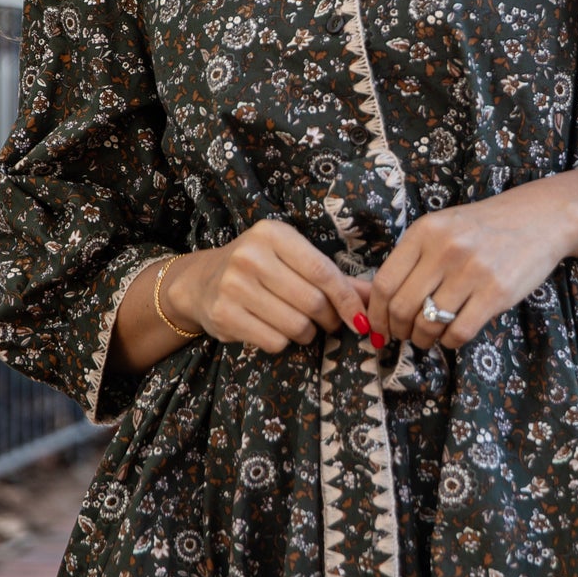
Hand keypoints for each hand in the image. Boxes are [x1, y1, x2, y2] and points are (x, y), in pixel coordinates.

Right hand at [113, 220, 373, 367]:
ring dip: (306, 333)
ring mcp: (234, 285)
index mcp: (274, 234)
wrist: (201, 281)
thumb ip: (335, 278)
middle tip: (326, 322)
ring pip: (296, 325)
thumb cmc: (260, 269)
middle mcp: (251, 255)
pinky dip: (282, 342)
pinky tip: (272, 329)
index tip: (361, 320)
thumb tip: (376, 297)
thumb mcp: (294, 261)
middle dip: (327, 319)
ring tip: (297, 323)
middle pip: (312, 302)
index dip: (347, 300)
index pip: (322, 271)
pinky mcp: (224, 314)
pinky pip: (274, 341)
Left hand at [366, 184, 571, 350]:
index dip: (376, 313)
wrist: (539, 218)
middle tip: (404, 335)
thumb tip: (380, 301)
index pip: (385, 283)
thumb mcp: (442, 228)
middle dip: (398, 330)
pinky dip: (449, 341)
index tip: (379, 326)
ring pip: (430, 323)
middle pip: (402, 307)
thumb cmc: (484, 228)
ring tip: (428, 337)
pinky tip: (451, 335)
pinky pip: (459, 332)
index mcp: (424, 232)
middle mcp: (445, 249)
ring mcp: (472, 271)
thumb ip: (413, 257)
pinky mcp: (497, 292)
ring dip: (423, 339)